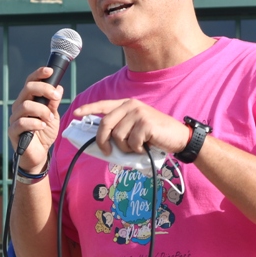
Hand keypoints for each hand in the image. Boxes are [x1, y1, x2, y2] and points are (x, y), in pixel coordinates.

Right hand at [8, 67, 64, 169]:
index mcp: (28, 100)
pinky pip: (22, 122)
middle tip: (56, 96)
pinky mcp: (13, 131)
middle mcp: (19, 106)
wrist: (39, 154)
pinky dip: (35, 122)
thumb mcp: (53, 116)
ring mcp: (15, 118)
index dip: (39, 74)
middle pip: (28, 89)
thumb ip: (54, 103)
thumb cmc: (44, 133)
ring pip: (25, 105)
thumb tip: (58, 87)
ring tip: (49, 118)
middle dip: (44, 89)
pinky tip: (42, 126)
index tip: (50, 71)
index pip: (30, 82)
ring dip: (41, 110)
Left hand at [72, 98, 192, 158]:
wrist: (179, 137)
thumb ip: (120, 129)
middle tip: (106, 151)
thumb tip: (101, 142)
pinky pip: (131, 142)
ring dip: (125, 148)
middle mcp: (131, 106)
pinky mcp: (145, 124)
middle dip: (102, 141)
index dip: (88, 109)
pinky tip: (146, 146)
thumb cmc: (155, 135)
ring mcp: (138, 113)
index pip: (103, 105)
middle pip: (105, 124)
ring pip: (118, 136)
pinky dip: (137, 149)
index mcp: (126, 105)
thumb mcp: (136, 128)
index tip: (76, 113)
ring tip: (138, 147)